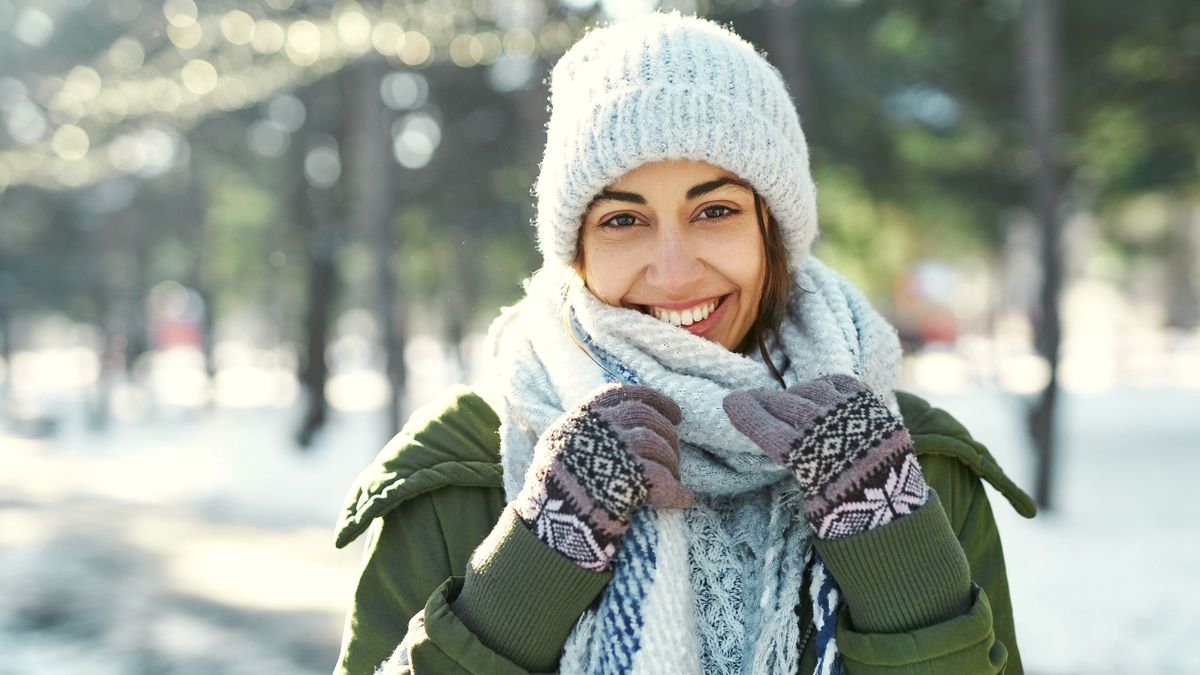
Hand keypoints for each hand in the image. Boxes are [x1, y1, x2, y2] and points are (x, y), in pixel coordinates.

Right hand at [513, 383, 693, 570]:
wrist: (545, 532)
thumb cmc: (553, 495)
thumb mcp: (558, 451)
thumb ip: (587, 434)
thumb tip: (627, 428)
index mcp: (579, 419)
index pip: (622, 393)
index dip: (654, 399)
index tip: (675, 413)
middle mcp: (594, 429)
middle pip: (645, 417)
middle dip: (667, 435)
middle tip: (674, 456)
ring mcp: (611, 452)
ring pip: (656, 443)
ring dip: (672, 462)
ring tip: (675, 480)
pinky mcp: (626, 480)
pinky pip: (663, 479)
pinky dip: (676, 491)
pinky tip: (684, 499)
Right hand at [723, 374, 928, 538]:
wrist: (899, 517)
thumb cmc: (848, 517)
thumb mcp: (812, 505)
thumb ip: (798, 471)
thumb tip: (781, 441)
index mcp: (810, 461)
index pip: (768, 430)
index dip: (746, 414)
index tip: (729, 402)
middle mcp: (832, 432)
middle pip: (787, 407)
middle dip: (763, 402)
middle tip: (748, 399)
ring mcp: (855, 416)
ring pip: (812, 392)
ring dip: (793, 395)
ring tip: (784, 401)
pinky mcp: (876, 409)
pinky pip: (843, 384)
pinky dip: (825, 385)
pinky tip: (816, 392)